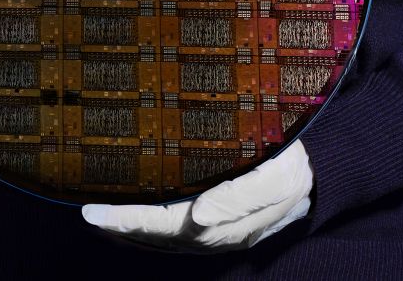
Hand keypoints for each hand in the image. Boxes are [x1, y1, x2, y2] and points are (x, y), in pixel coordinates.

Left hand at [81, 138, 313, 253]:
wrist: (318, 173)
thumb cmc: (295, 167)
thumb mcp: (279, 177)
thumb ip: (240, 196)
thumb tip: (199, 215)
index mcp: (226, 223)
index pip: (166, 224)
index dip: (128, 220)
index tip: (96, 213)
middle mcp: (214, 232)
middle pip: (158, 234)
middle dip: (120, 226)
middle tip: (85, 213)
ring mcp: (214, 229)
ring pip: (163, 236)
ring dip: (129, 230)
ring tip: (98, 219)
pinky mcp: (215, 219)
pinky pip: (174, 229)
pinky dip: (147, 227)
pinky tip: (130, 221)